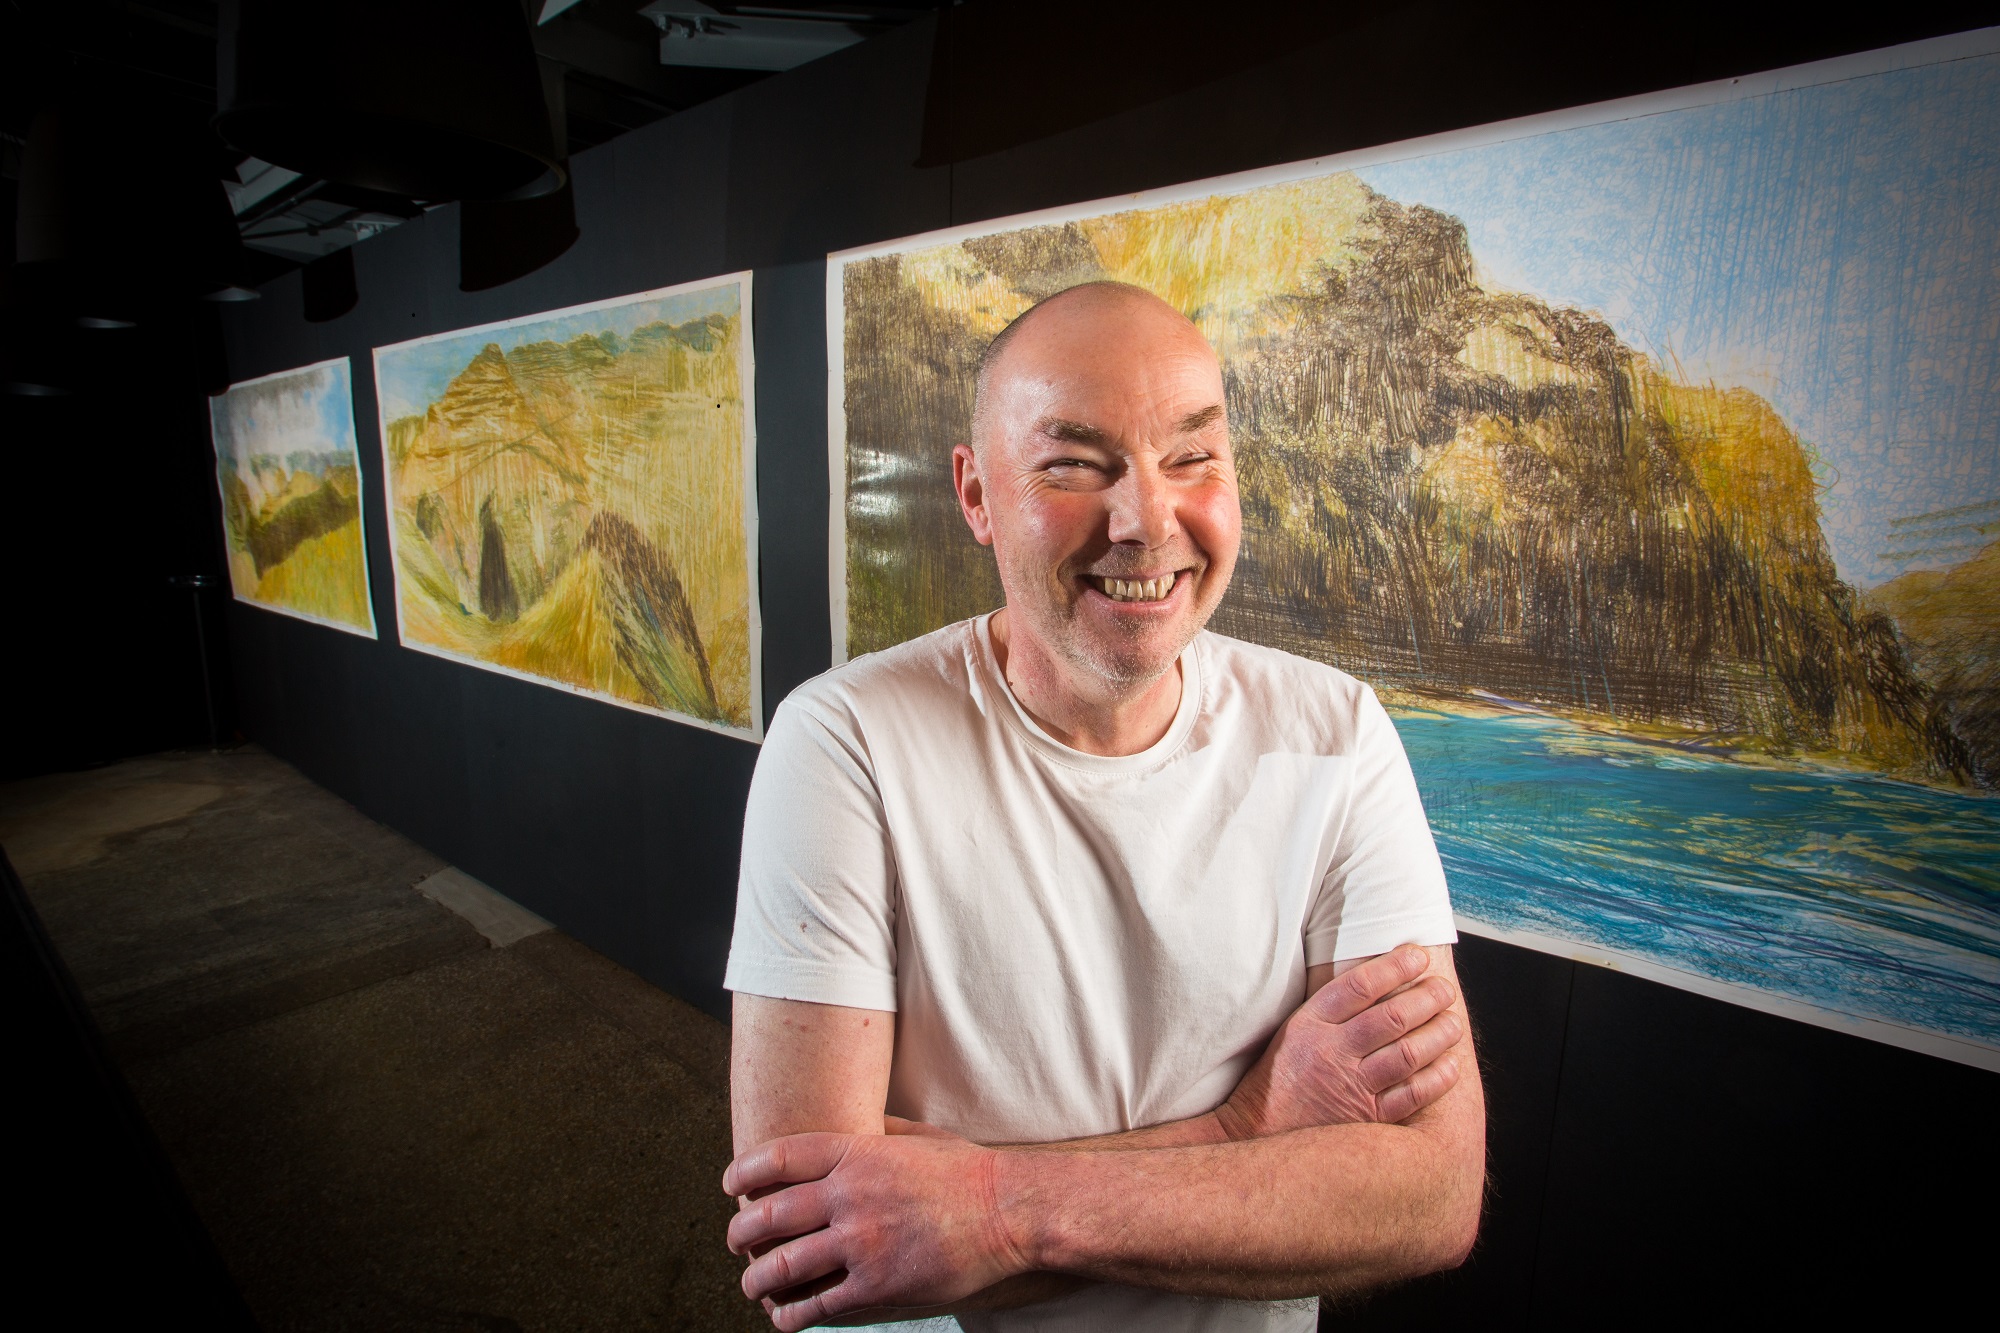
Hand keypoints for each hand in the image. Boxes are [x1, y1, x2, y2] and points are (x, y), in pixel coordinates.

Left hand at [724, 1131, 1031, 1331]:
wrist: (1009, 1212)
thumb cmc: (966, 1172)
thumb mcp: (917, 1136)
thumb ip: (876, 1131)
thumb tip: (847, 1120)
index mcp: (857, 1153)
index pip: (778, 1158)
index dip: (744, 1173)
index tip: (731, 1186)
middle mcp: (851, 1196)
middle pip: (769, 1214)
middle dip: (741, 1231)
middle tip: (735, 1240)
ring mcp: (862, 1243)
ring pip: (783, 1266)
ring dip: (757, 1279)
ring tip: (752, 1283)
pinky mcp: (877, 1286)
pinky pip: (816, 1306)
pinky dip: (790, 1315)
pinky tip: (783, 1316)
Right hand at [1215, 945, 1463, 1139]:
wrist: (1258, 1133)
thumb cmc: (1279, 1077)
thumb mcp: (1292, 1032)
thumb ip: (1328, 1009)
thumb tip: (1375, 978)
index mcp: (1310, 1024)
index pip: (1360, 986)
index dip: (1394, 966)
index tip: (1417, 956)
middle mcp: (1331, 1052)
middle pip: (1391, 1017)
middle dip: (1426, 998)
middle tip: (1445, 989)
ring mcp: (1351, 1086)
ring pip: (1407, 1054)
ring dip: (1438, 1035)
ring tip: (1454, 1023)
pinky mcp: (1366, 1119)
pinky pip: (1411, 1095)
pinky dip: (1436, 1079)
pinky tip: (1451, 1066)